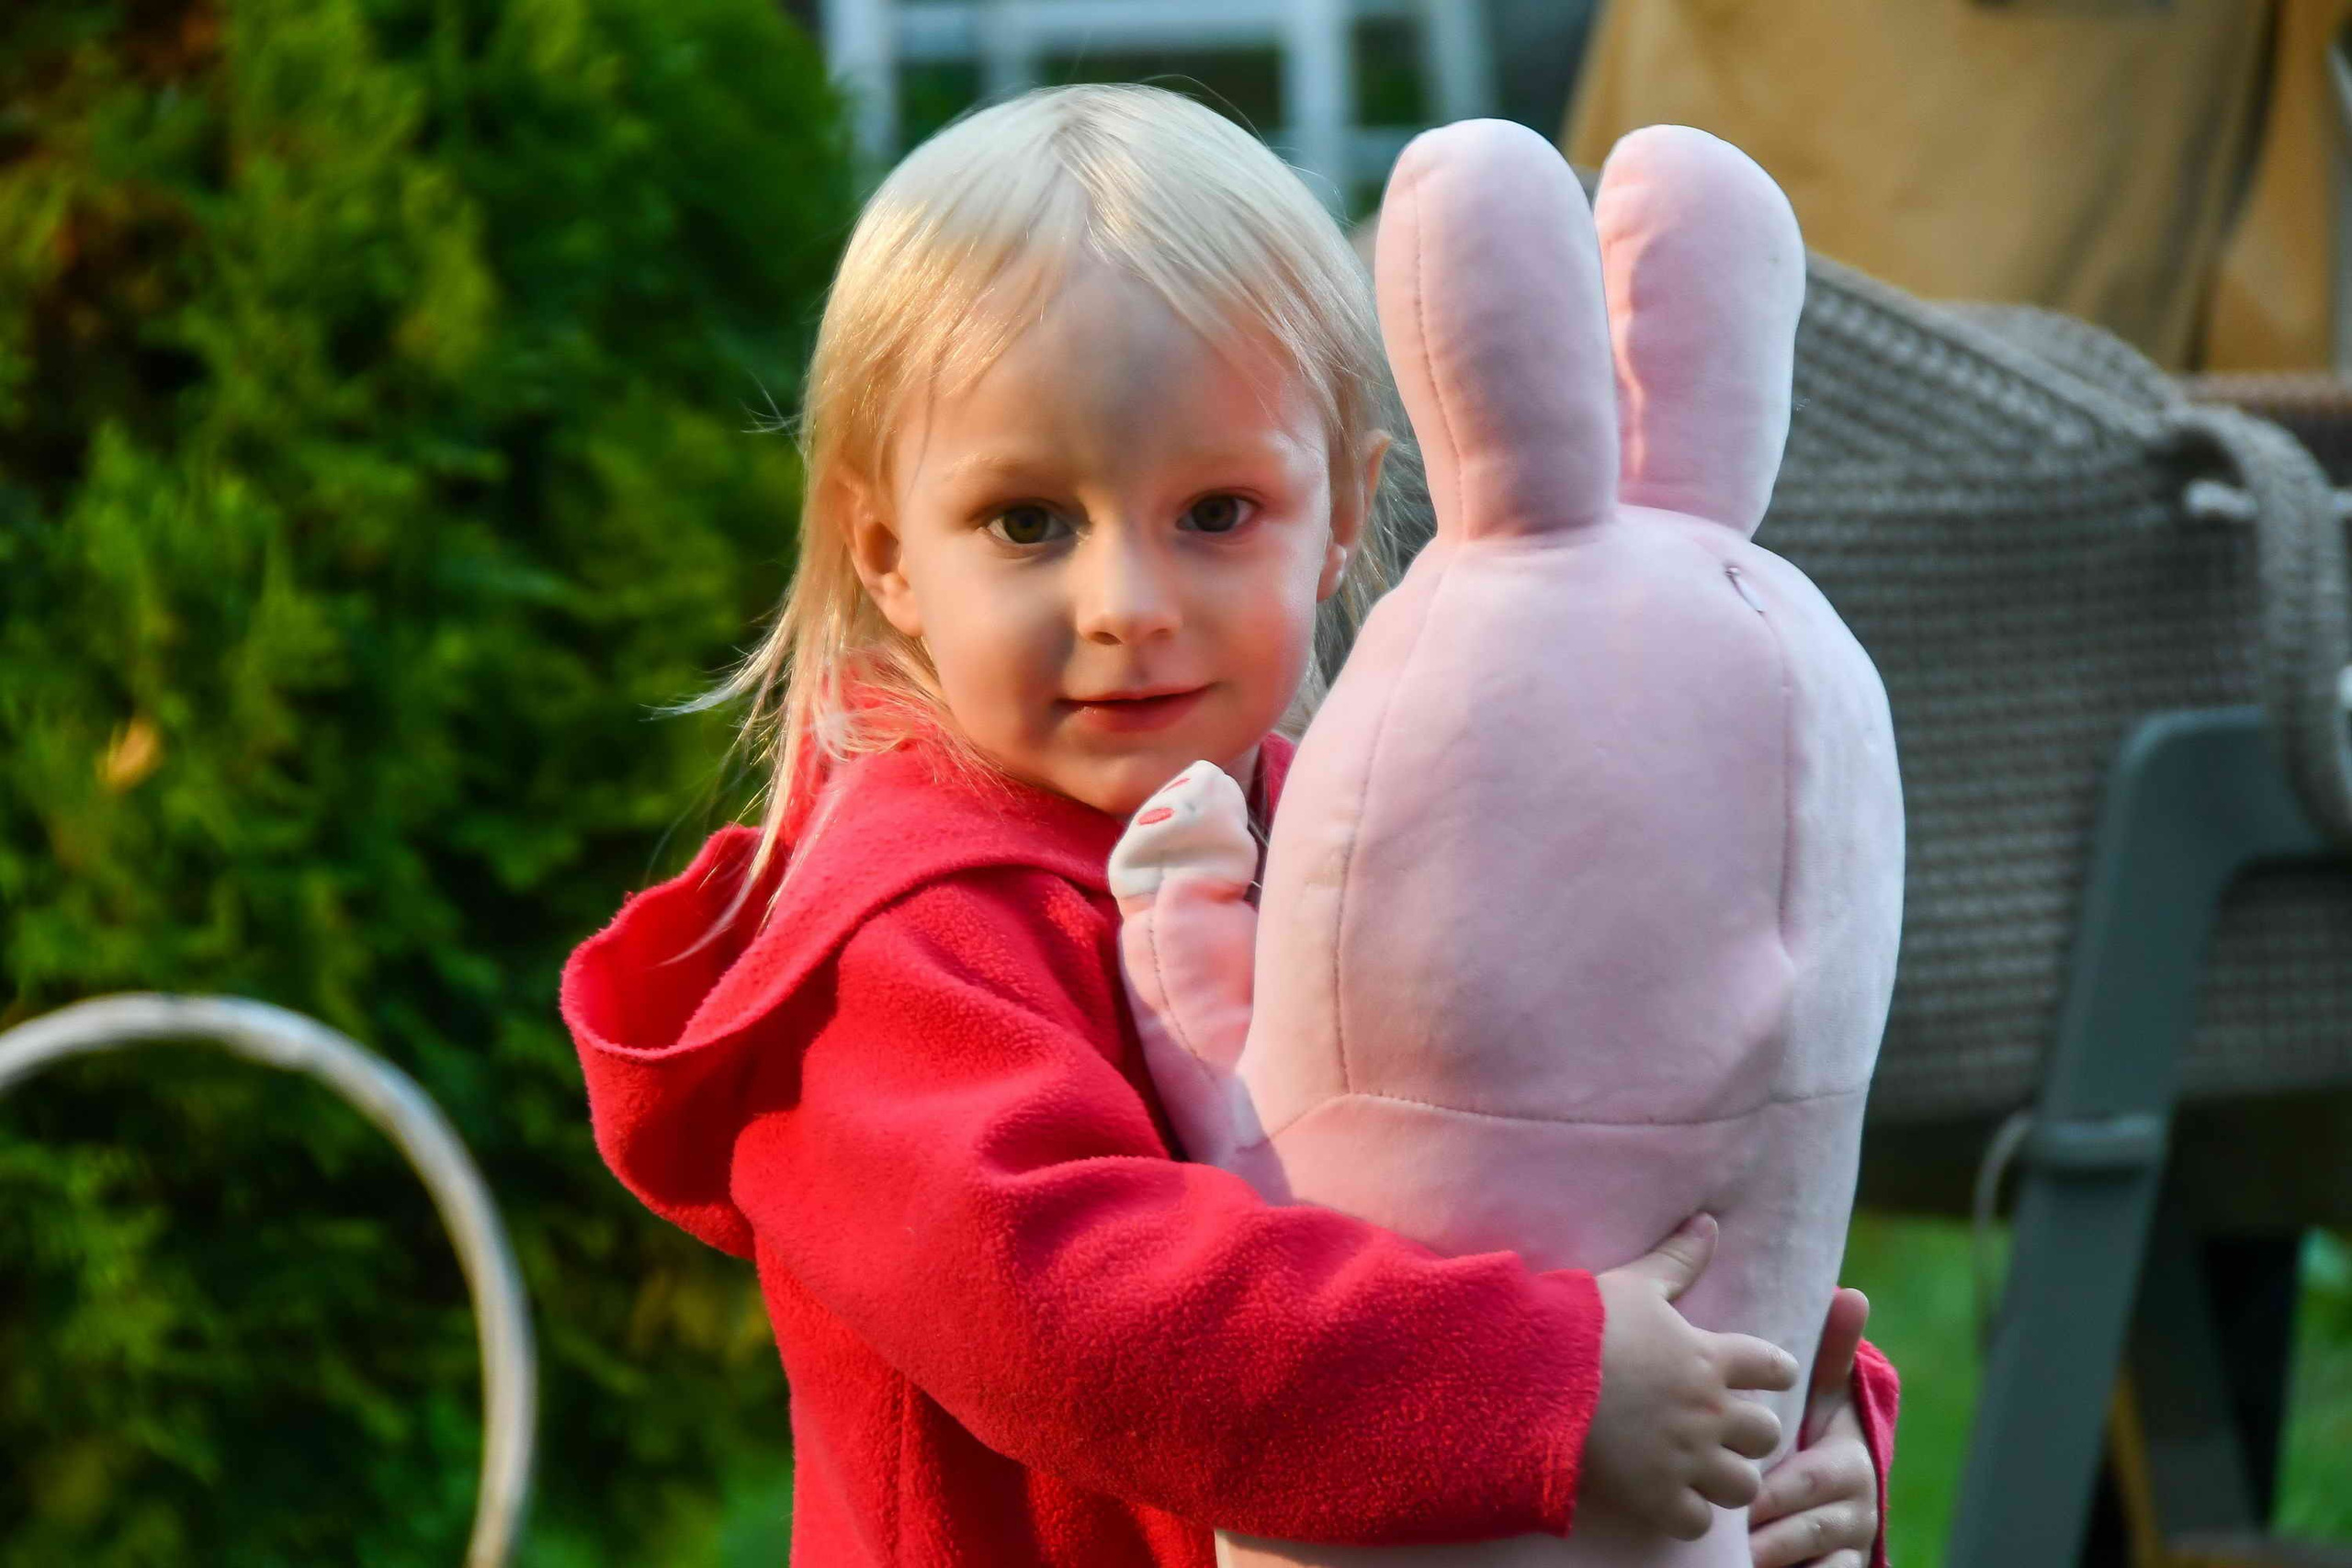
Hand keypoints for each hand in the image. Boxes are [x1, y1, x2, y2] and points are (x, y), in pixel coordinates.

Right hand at [1583, 1214, 1799, 1540]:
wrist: (1532, 1377)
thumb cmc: (1582, 1325)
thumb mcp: (1635, 1284)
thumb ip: (1678, 1258)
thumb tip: (1709, 1220)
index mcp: (1710, 1357)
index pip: (1775, 1367)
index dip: (1771, 1371)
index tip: (1758, 1375)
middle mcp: (1709, 1412)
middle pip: (1766, 1433)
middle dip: (1750, 1432)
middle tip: (1724, 1427)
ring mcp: (1685, 1459)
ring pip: (1743, 1485)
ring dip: (1727, 1478)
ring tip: (1705, 1470)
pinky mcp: (1655, 1497)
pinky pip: (1697, 1522)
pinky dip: (1688, 1514)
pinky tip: (1670, 1498)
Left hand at [1748, 1287, 1878, 1566]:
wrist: (1833, 1490)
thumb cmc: (1812, 1428)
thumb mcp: (1820, 1391)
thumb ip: (1831, 1349)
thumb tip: (1851, 1292)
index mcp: (1851, 1458)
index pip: (1817, 1475)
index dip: (1778, 1487)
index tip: (1744, 1491)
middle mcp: (1857, 1506)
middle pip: (1810, 1523)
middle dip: (1767, 1527)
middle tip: (1724, 1526)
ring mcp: (1847, 1544)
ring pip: (1811, 1556)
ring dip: (1771, 1556)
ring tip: (1735, 1555)